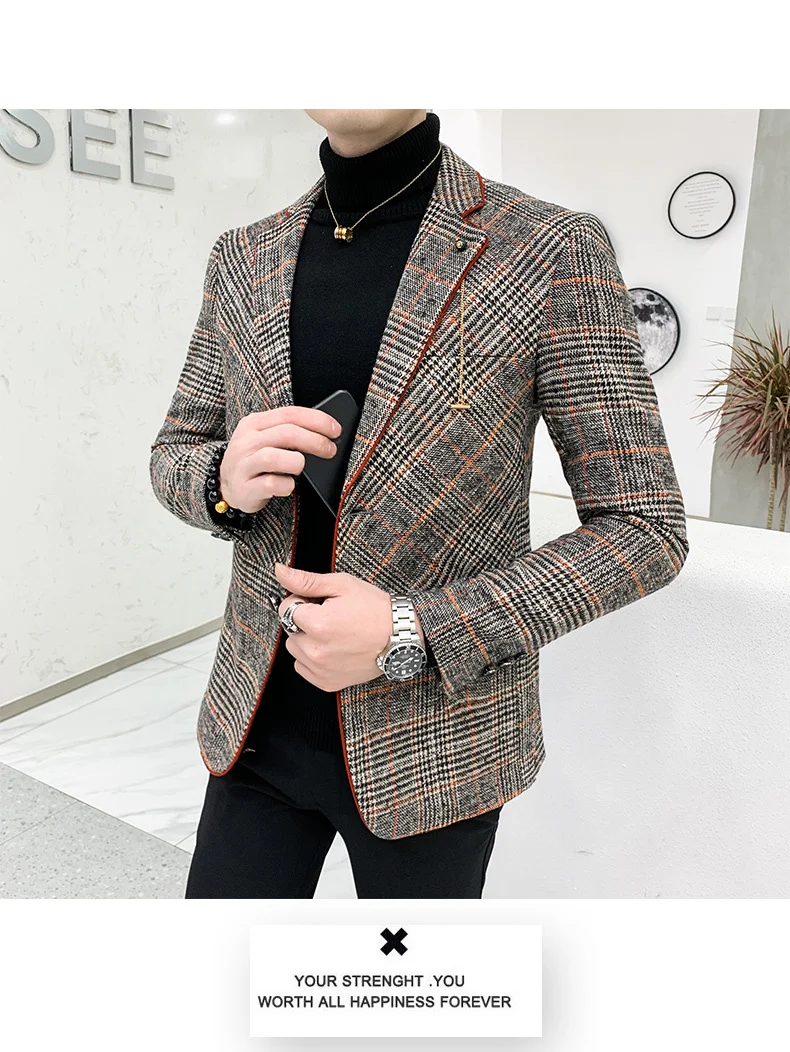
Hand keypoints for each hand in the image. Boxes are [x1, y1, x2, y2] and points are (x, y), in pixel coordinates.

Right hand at [219, 406, 341, 512]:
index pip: (289, 414)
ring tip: (302, 467)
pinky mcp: (244, 488)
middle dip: (315, 441)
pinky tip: (289, 485)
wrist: (226, 486)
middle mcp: (245, 441)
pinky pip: (269, 484)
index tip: (336, 430)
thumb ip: (288, 431)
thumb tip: (327, 432)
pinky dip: (286, 485)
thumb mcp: (266, 439)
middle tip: (330, 450)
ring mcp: (242, 465)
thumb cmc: (256, 460)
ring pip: (274, 457)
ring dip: (297, 462)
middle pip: (286, 433)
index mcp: (254, 423)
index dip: (317, 420)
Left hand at [273, 564, 426, 691]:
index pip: (286, 608)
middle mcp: (315, 650)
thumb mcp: (342, 585)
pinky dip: (313, 659)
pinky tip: (333, 649)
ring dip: (307, 641)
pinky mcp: (327, 682)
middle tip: (331, 618)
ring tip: (334, 634)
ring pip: (295, 650)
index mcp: (317, 623)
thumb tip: (279, 571)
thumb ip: (306, 580)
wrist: (401, 637)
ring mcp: (321, 669)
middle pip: (289, 630)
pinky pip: (303, 668)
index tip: (320, 603)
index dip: (302, 601)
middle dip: (304, 622)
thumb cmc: (374, 608)